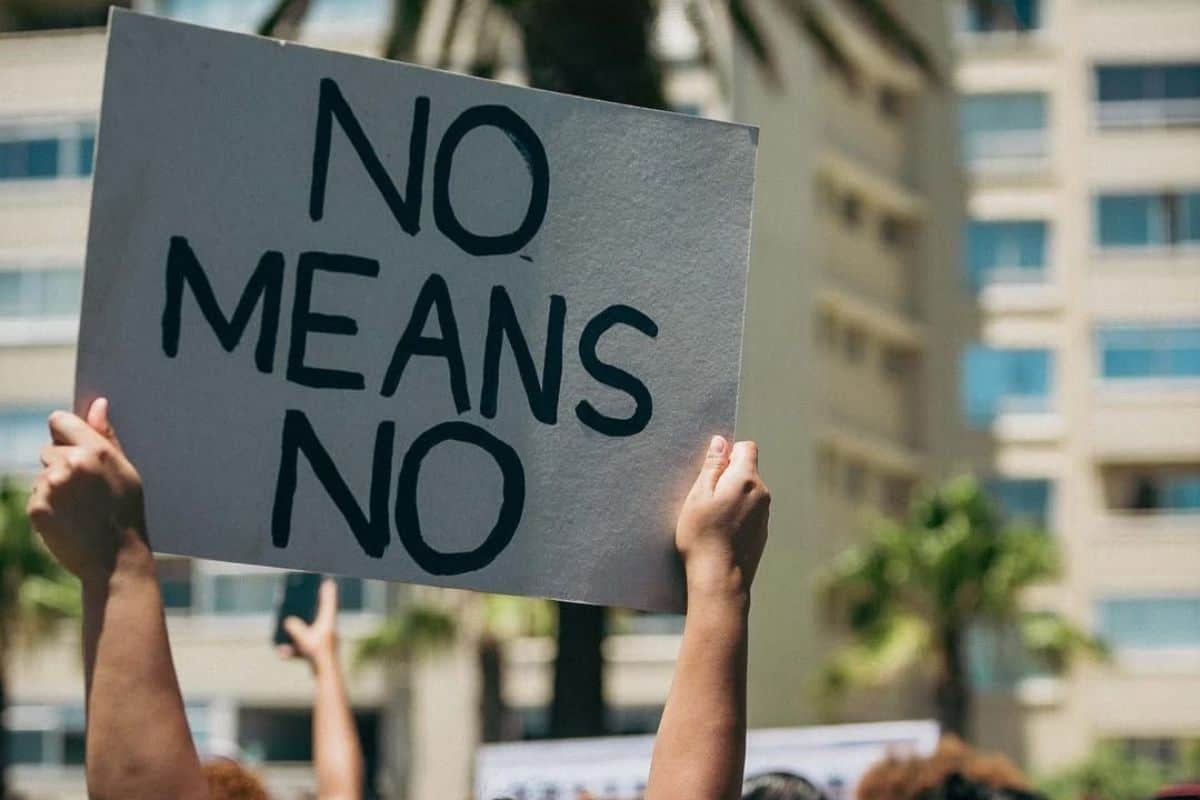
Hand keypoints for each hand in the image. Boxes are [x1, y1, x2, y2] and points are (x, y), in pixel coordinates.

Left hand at [27, 398, 148, 584]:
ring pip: (43, 475)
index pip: (60, 420)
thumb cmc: (126, 513)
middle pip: (49, 449)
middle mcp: (69, 464)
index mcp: (95, 450)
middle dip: (62, 464)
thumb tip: (97, 405)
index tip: (75, 446)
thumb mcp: (125, 471)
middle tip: (87, 490)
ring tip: (80, 508)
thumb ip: (106, 436)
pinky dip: (48, 506)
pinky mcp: (36, 507)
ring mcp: (50, 486)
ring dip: (55, 486)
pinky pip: (36, 496)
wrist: (115, 560)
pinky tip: (69, 519)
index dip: (66, 432)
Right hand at [278, 578, 338, 669]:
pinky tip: (283, 653)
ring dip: (297, 634)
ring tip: (286, 633)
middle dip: (310, 611)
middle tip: (304, 602)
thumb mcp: (304, 638)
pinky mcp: (319, 652)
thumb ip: (295, 628)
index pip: (329, 602)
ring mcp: (324, 642)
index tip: (328, 581)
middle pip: (319, 616)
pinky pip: (305, 647)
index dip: (328, 591)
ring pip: (310, 633)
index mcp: (328, 622)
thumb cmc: (318, 654)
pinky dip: (294, 649)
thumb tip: (288, 622)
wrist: (326, 674)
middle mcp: (329, 630)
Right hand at [675, 436, 769, 602]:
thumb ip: (712, 466)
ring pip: (748, 492)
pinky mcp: (762, 532)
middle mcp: (762, 494)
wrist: (720, 579)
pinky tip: (721, 532)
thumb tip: (721, 442)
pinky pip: (750, 512)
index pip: (747, 448)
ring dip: (732, 497)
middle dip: (728, 476)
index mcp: (747, 480)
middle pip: (747, 471)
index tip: (711, 470)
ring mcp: (764, 515)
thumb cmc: (702, 536)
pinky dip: (737, 515)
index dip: (728, 453)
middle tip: (706, 497)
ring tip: (712, 518)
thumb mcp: (698, 495)